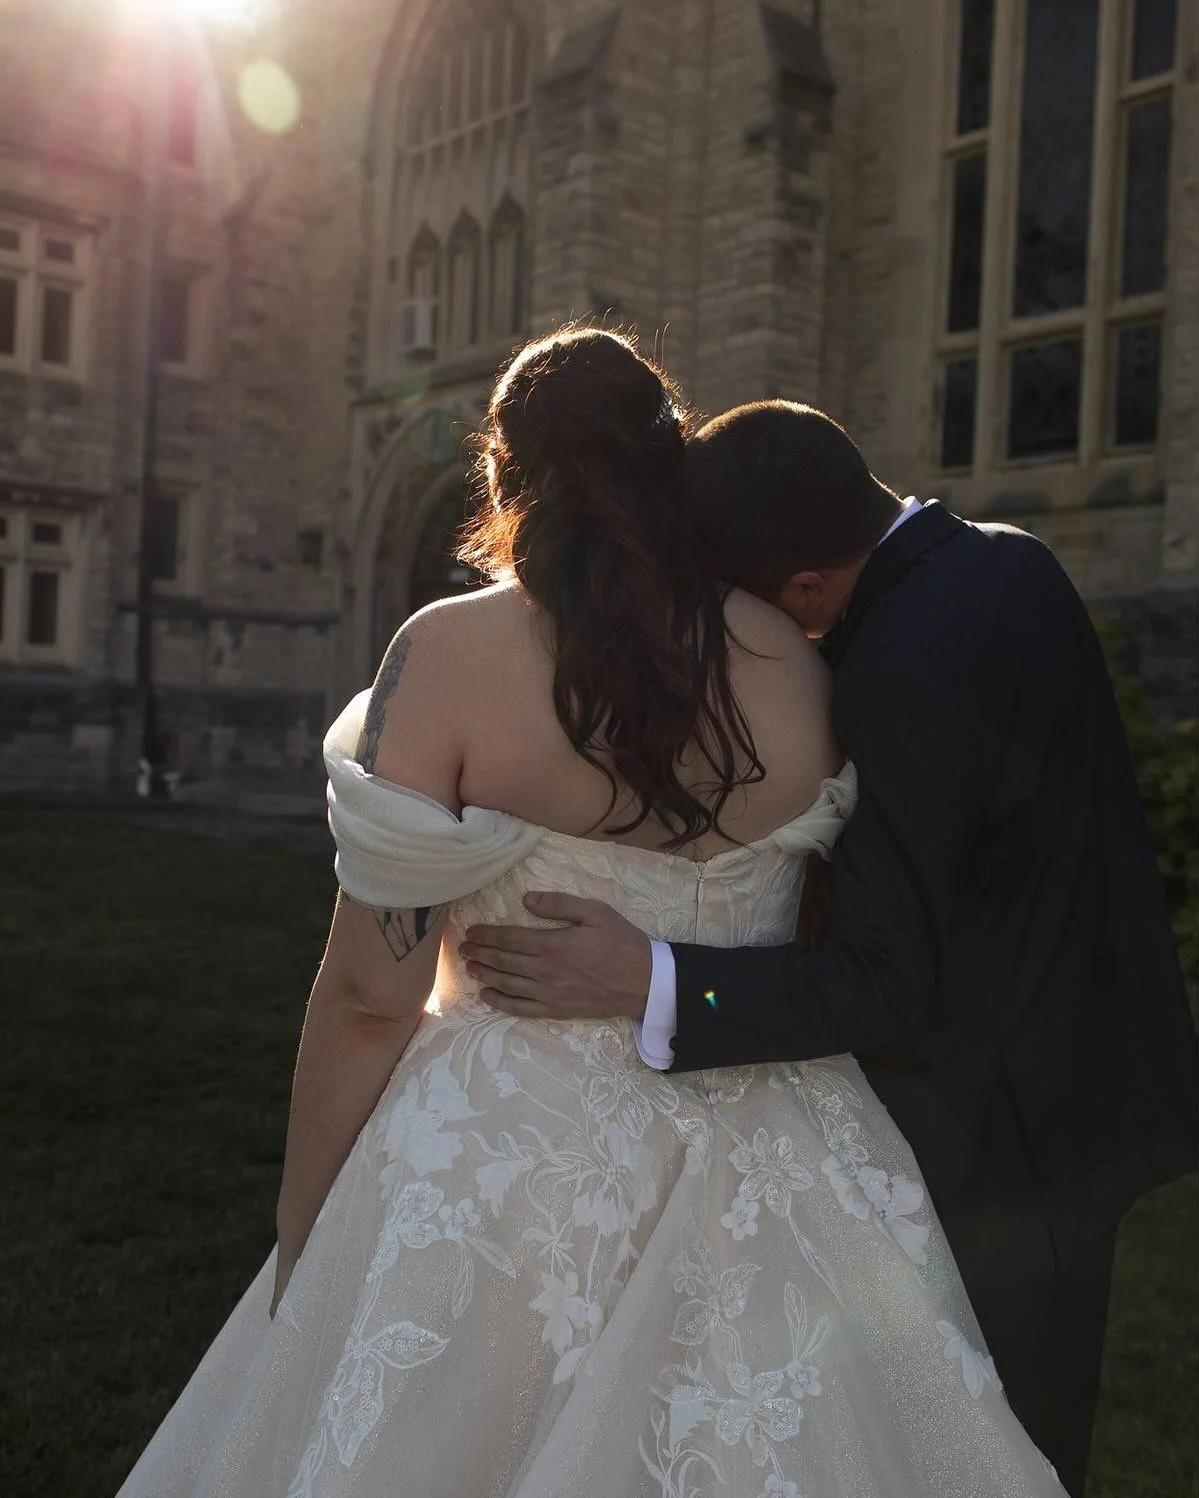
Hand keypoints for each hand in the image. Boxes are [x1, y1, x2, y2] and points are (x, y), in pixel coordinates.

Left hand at [461, 893, 651, 1021]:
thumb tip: (527, 899)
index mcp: (554, 944)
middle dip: (480, 953)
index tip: (472, 931)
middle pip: (503, 961)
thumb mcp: (596, 912)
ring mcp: (549, 994)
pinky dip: (500, 1003)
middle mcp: (545, 971)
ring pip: (507, 984)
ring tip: (469, 967)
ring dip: (484, 975)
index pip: (510, 939)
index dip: (487, 934)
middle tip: (463, 948)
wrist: (644, 982)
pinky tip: (487, 996)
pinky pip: (520, 1009)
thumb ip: (560, 904)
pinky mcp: (555, 1010)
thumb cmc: (622, 943)